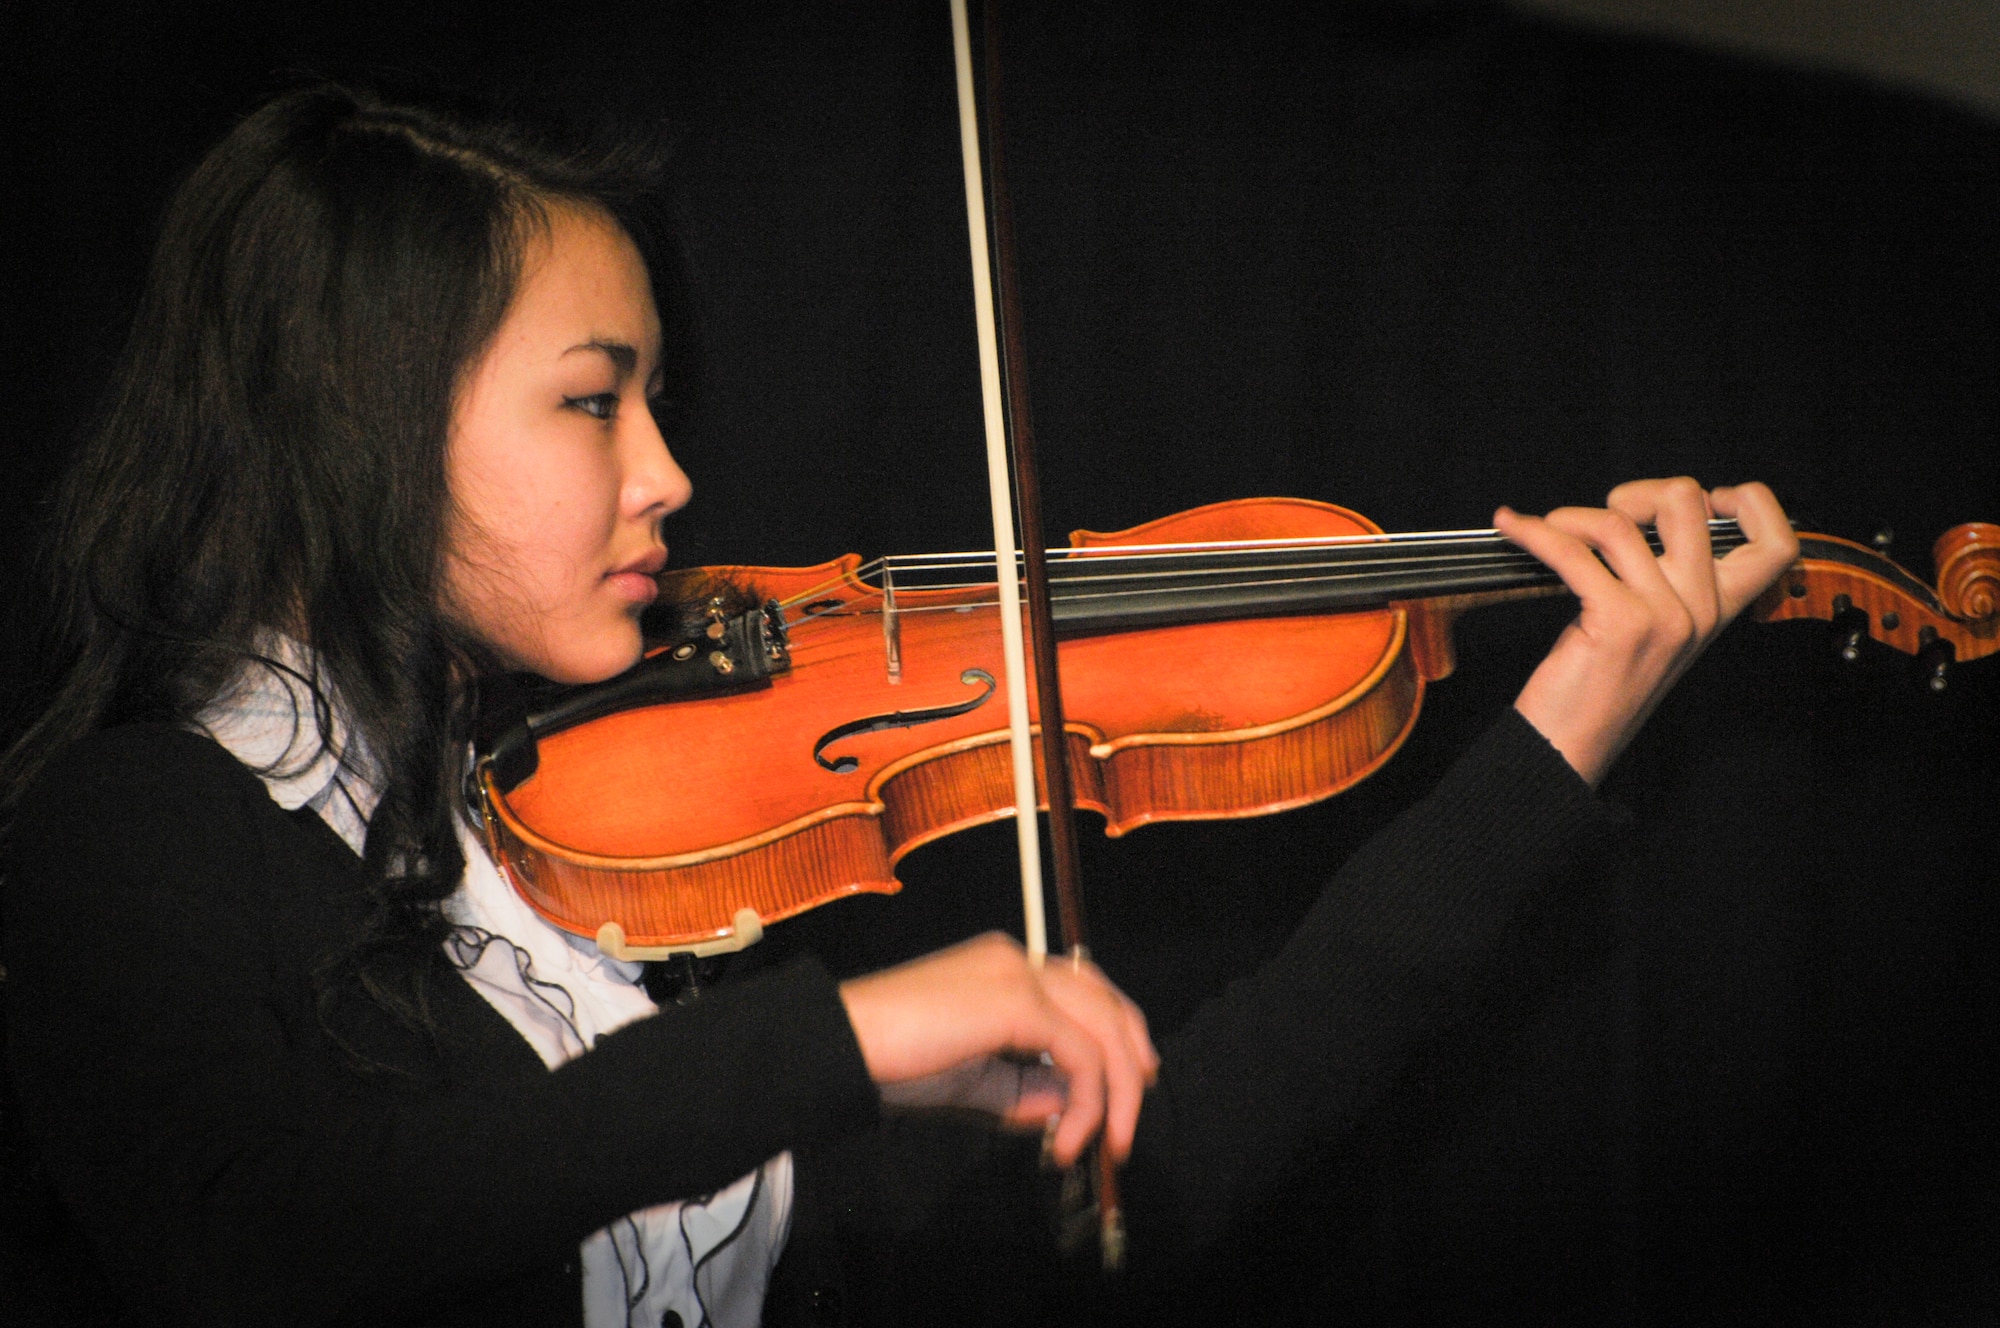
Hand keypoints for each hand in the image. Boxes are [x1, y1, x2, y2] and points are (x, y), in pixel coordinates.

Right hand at [838, 932, 1158, 1165]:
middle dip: (1130, 1064)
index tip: (1123, 1090)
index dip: (1115, 1037)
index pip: (1083, 991)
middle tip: (1127, 1125)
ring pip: (1103, 1028)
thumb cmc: (891, 1062)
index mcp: (1002, 966)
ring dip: (1113, 1095)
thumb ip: (1024, 1090)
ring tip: (1102, 1145)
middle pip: (1105, 1002)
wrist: (844, 1047)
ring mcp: (1018, 973)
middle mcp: (1016, 958)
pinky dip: (1086, 1103)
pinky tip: (1064, 1141)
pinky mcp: (1017, 1002)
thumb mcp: (972, 1081)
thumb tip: (1072, 1106)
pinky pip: (1080, 1055)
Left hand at [1495, 477, 1797, 786]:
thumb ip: (1663, 579)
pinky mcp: (1620, 622)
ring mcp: (1665, 616)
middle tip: (1605, 517)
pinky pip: (1572, 552)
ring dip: (1568, 517)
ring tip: (1545, 530)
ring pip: (1620, 523)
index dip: (1753, 502)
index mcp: (1717, 611)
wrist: (1568, 747)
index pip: (1777, 545)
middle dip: (1637, 492)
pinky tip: (1514, 530)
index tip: (1706, 498)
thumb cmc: (1597, 687)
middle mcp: (1701, 611)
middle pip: (1688, 503)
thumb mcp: (1650, 630)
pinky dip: (1533, 534)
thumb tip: (1634, 515)